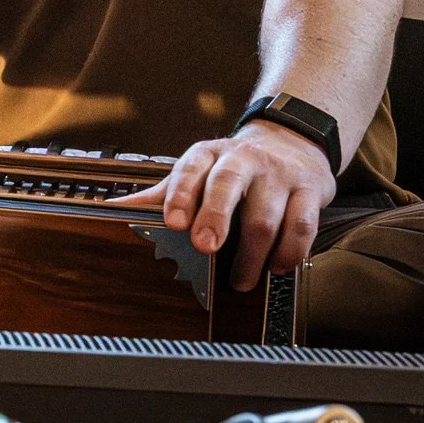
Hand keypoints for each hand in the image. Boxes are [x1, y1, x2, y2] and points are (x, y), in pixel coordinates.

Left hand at [111, 120, 337, 289]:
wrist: (291, 143)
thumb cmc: (233, 168)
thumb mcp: (196, 172)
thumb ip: (160, 194)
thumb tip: (113, 212)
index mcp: (208, 154)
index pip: (191, 169)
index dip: (180, 195)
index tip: (172, 223)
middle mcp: (243, 160)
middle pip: (228, 185)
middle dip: (214, 217)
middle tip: (204, 248)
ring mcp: (279, 175)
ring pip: (265, 215)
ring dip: (252, 254)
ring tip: (240, 279)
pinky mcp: (309, 191)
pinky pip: (302, 226)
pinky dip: (290, 252)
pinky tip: (277, 267)